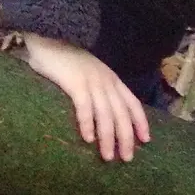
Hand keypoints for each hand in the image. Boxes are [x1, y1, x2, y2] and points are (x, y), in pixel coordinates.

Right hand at [20, 33, 150, 161]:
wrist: (49, 36)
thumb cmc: (65, 59)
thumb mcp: (88, 73)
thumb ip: (95, 89)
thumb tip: (97, 114)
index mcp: (111, 79)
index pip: (132, 103)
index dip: (140, 121)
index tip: (146, 140)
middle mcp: (106, 81)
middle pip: (121, 114)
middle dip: (126, 137)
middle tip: (126, 158)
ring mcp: (92, 81)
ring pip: (105, 114)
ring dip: (108, 137)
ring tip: (107, 156)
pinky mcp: (75, 83)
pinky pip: (84, 106)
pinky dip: (87, 123)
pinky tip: (88, 139)